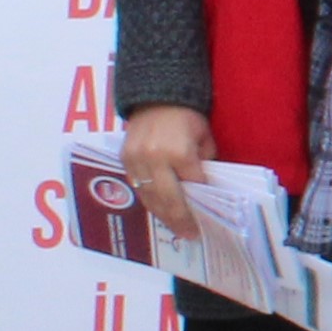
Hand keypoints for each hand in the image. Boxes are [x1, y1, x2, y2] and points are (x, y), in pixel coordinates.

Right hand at [119, 105, 213, 237]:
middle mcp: (154, 158)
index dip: (200, 203)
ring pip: (149, 197)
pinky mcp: (124, 160)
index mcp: (178, 152)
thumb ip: (204, 163)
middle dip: (180, 219)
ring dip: (163, 215)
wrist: (156, 96)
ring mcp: (136, 160)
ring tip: (176, 228)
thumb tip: (205, 189)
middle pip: (168, 199)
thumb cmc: (186, 116)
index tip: (207, 219)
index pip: (192, 185)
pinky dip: (150, 201)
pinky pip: (137, 188)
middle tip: (190, 235)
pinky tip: (161, 211)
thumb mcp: (204, 138)